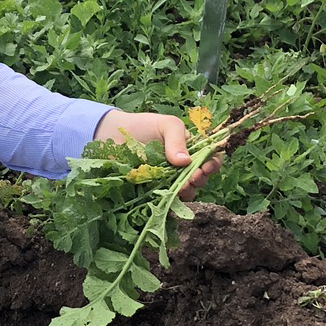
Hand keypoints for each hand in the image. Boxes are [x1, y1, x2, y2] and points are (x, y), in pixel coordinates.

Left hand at [93, 109, 223, 197]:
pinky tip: (167, 196)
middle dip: (200, 179)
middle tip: (192, 178)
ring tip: (181, 187)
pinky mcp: (155, 190)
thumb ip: (177, 140)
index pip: (210, 158)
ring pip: (187, 192)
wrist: (113, 134)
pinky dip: (170, 200)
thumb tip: (186, 162)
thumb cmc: (144, 125)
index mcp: (191, 149)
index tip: (205, 168)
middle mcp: (183, 167)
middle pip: (201, 178)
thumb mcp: (166, 125)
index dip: (212, 164)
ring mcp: (169, 180)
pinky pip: (166, 200)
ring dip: (187, 191)